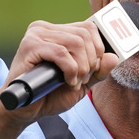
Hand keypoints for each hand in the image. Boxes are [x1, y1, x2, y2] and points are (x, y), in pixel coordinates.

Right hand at [0, 20, 119, 121]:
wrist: (24, 111)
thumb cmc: (49, 95)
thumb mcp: (81, 83)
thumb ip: (98, 71)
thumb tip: (114, 57)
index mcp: (57, 32)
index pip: (89, 28)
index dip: (98, 50)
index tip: (93, 70)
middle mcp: (45, 28)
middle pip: (85, 35)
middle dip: (90, 62)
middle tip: (81, 80)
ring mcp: (36, 35)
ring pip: (76, 43)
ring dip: (81, 68)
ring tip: (72, 82)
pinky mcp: (29, 46)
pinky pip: (61, 53)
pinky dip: (70, 70)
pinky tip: (66, 81)